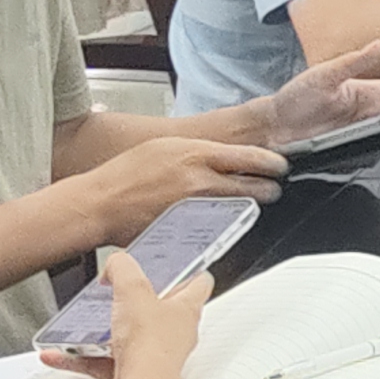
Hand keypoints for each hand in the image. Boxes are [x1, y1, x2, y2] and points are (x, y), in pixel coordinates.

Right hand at [46, 247, 212, 378]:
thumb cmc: (151, 345)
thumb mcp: (133, 290)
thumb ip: (123, 268)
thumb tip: (117, 262)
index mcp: (186, 308)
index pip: (199, 282)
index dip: (189, 269)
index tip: (175, 263)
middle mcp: (174, 332)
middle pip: (158, 309)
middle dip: (136, 300)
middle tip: (119, 290)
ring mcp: (154, 354)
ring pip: (126, 337)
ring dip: (102, 330)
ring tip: (84, 320)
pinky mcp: (133, 373)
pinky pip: (102, 361)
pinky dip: (80, 357)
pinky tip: (60, 352)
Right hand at [79, 135, 283, 245]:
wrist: (100, 203)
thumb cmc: (126, 174)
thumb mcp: (165, 147)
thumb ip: (198, 151)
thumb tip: (224, 154)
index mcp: (197, 154)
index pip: (251, 157)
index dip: (272, 163)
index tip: (280, 166)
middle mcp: (201, 181)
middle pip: (255, 187)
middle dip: (269, 189)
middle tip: (272, 188)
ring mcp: (196, 208)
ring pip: (241, 209)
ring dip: (251, 206)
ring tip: (253, 203)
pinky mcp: (189, 231)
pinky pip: (219, 227)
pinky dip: (226, 224)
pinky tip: (224, 220)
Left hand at [249, 45, 379, 146]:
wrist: (274, 127)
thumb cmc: (296, 98)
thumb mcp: (322, 75)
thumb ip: (352, 61)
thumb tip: (377, 44)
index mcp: (372, 92)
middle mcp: (375, 115)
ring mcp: (368, 137)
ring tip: (374, 135)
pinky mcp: (357, 156)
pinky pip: (374, 160)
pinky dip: (368, 157)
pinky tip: (349, 152)